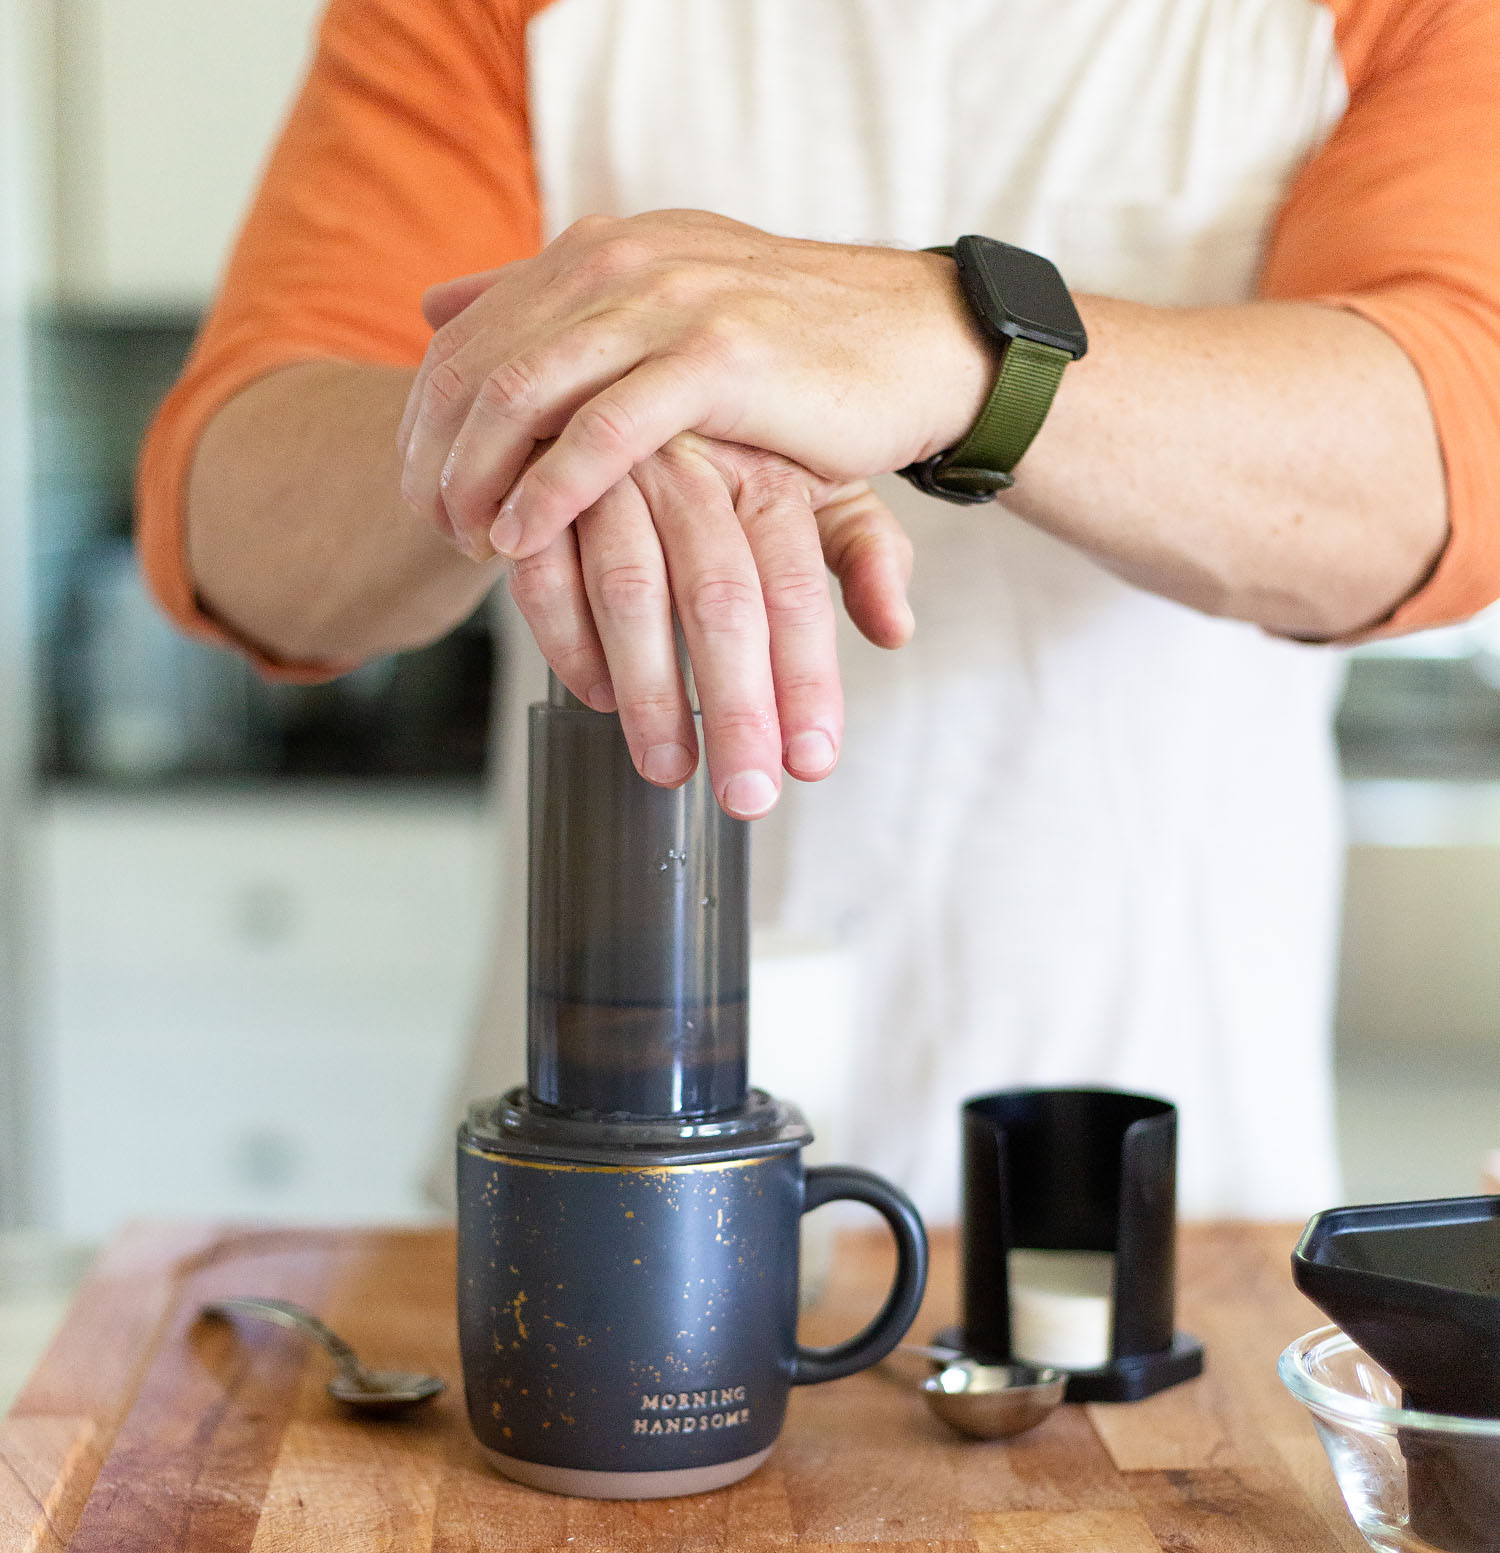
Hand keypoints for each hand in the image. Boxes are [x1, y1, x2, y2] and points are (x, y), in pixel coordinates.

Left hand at [396, 210, 992, 562]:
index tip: (417, 489)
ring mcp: (668, 305)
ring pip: (523, 391)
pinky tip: (521, 537)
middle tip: (426, 527)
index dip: (424, 419)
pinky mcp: (718, 359)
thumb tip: (435, 305)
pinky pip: (604, 430)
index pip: (467, 334)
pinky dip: (549, 488)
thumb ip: (549, 307)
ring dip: (476, 476)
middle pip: (477, 363)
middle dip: (434, 455)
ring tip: (463, 540)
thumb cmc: (790, 350)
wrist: (914, 342)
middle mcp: (620, 264)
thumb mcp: (659, 309)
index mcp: (599, 252)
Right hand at [509, 432, 912, 817]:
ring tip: (671, 770)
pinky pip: (546, 578)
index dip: (806, 679)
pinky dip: (569, 645)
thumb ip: (861, 552)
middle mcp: (690, 470)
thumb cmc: (722, 450)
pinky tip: (599, 700)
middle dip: (736, 708)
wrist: (604, 391)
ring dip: (650, 692)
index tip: (812, 759)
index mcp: (764, 472)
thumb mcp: (810, 484)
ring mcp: (608, 480)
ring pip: (629, 592)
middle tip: (748, 794)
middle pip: (719, 599)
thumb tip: (896, 630)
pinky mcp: (535, 496)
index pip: (795, 587)